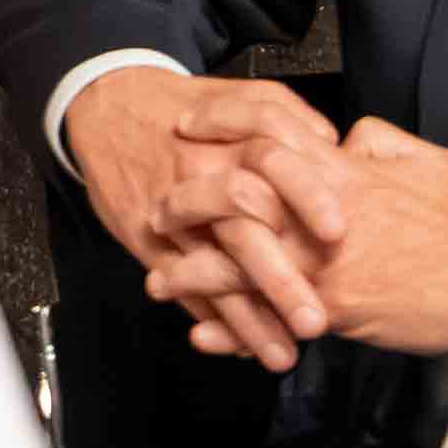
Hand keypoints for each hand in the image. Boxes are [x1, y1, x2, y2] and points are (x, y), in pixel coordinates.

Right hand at [67, 68, 345, 371]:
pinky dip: (211, 319)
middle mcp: (201, 180)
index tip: (339, 233)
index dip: (308, 198)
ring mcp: (174, 217)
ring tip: (280, 353)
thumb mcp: (236, 94)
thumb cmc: (184, 109)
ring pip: (210, 274)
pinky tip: (239, 344)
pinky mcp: (148, 241)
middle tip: (313, 320)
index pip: (274, 166)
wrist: (108, 107)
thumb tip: (331, 141)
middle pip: (241, 232)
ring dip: (247, 319)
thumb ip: (286, 114)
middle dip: (279, 281)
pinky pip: (181, 286)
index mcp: (229, 140)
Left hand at [144, 118, 447, 361]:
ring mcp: (322, 261)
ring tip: (160, 282)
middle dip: (186, 203)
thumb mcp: (422, 159)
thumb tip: (344, 137)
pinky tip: (204, 336)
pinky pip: (268, 317)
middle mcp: (318, 212)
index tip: (186, 124)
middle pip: (232, 196)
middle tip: (155, 209)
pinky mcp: (334, 306)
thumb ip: (376, 142)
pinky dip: (232, 329)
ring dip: (193, 275)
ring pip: (238, 263)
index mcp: (340, 169)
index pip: (265, 131)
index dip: (220, 123)